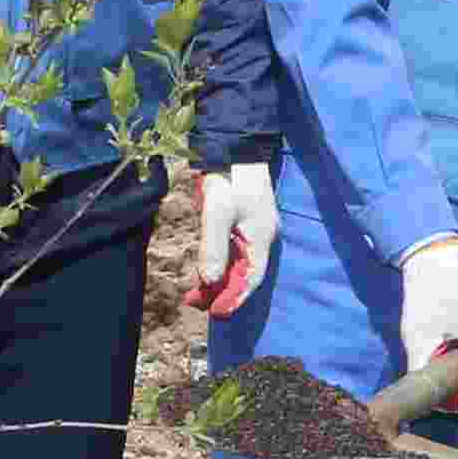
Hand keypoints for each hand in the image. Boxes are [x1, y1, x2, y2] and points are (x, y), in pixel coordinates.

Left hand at [191, 162, 276, 314]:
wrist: (235, 146)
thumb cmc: (228, 178)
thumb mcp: (217, 212)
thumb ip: (213, 247)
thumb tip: (208, 281)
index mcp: (261, 237)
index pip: (250, 278)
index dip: (234, 297)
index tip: (215, 312)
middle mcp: (261, 237)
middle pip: (244, 274)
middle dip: (223, 292)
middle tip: (197, 304)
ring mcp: (254, 228)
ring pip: (238, 264)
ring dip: (219, 280)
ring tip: (196, 293)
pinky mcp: (244, 221)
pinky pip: (234, 252)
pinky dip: (220, 264)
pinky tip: (205, 270)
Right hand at [396, 235, 457, 396]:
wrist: (434, 246)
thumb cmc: (448, 281)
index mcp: (421, 351)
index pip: (432, 392)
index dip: (457, 400)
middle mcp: (421, 349)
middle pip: (445, 382)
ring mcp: (429, 338)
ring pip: (452, 367)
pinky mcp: (438, 328)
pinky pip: (454, 352)